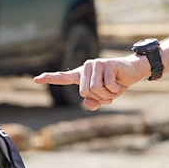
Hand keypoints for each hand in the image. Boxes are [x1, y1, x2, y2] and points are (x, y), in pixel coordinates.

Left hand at [34, 54, 148, 109]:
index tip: (36, 79)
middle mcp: (86, 67)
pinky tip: (119, 82)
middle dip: (99, 97)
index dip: (50, 78)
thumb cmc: (116, 84)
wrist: (132, 73)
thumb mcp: (104, 97)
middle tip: (108, 93)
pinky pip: (107, 86)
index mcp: (82, 75)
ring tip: (113, 87)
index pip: (63, 77)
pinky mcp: (106, 64)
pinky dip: (115, 90)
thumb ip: (94, 102)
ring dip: (107, 94)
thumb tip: (88, 103)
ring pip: (95, 89)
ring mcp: (95, 64)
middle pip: (84, 92)